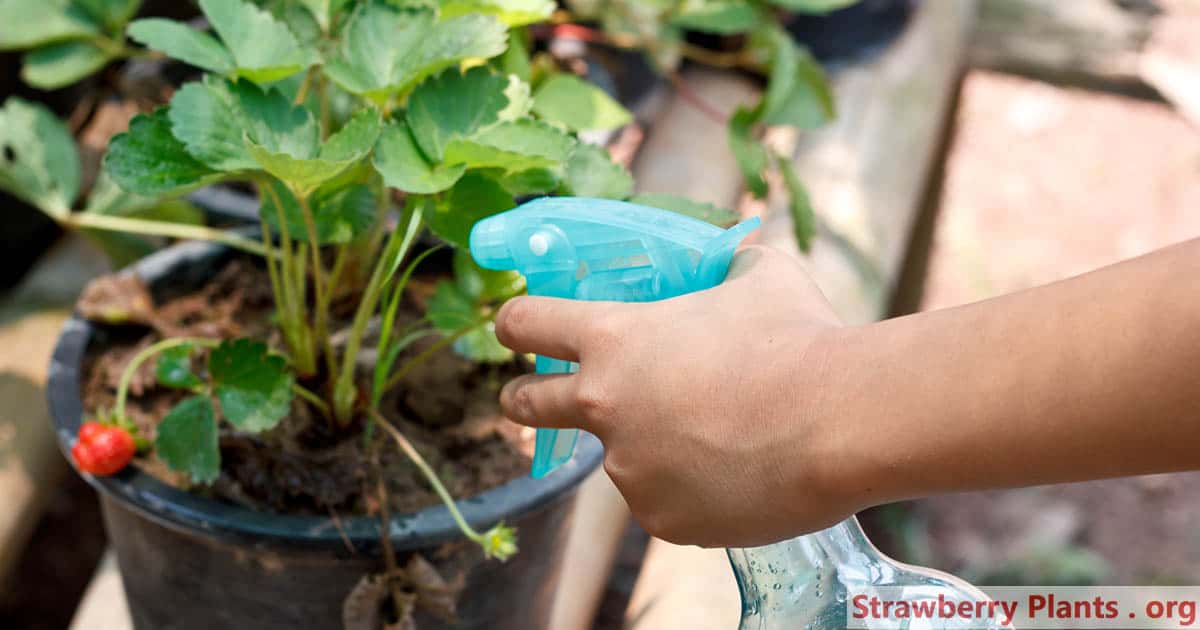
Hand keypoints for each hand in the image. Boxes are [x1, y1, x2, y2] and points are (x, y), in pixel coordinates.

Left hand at [495, 245, 857, 546]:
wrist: (841, 421)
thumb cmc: (799, 336)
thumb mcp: (756, 275)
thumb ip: (723, 269)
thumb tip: (729, 260)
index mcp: (614, 339)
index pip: (527, 323)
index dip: (515, 321)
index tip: (512, 327)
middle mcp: (605, 407)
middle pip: (528, 404)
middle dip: (522, 398)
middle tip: (531, 397)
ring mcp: (629, 469)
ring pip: (621, 455)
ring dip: (647, 443)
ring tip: (719, 432)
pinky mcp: (661, 518)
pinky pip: (663, 498)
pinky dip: (688, 486)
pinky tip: (734, 468)